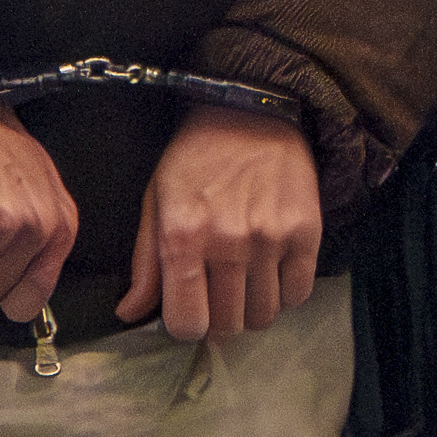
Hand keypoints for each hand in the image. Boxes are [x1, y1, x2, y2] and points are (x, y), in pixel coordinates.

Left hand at [118, 103, 320, 342]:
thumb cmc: (197, 156)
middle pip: (228, 326)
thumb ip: (145, 263)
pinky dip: (284, 293)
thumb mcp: (156, 199)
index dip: (186, 325)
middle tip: (217, 295)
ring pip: (264, 316)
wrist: (251, 110)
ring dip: (252, 308)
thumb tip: (130, 312)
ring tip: (245, 281)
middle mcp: (228, 241)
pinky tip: (271, 269)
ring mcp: (271, 239)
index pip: (187, 323)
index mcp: (182, 235)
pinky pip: (298, 295)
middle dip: (219, 319)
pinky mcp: (306, 232)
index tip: (189, 311)